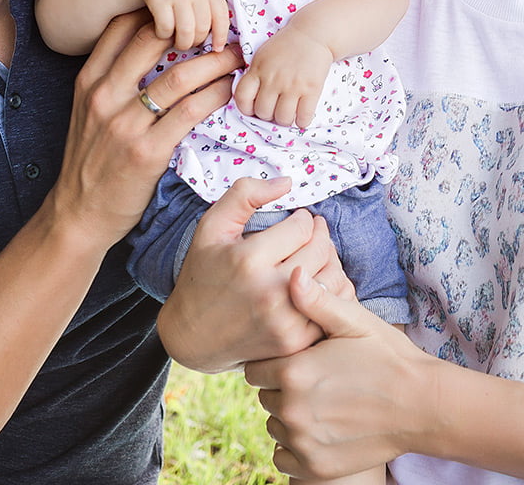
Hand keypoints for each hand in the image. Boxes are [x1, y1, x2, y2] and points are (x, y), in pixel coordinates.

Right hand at [50, 10, 240, 245]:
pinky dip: (215, 95)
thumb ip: (110, 83)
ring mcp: (125, 124)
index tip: (186, 7)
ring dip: (215, 62)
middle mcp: (104, 96)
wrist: (78, 214)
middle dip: (193, 29)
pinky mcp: (147, 151)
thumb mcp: (86, 114)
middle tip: (222, 26)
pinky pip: (190, 112)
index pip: (121, 28)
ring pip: (179, 76)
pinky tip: (230, 89)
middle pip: (154, 42)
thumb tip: (148, 52)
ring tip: (237, 56)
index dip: (156, 11)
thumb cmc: (90, 163)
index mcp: (88, 82)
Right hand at [138, 0, 230, 51]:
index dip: (221, 35)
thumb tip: (220, 33)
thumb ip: (210, 1)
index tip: (217, 48)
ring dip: (182, 43)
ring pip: (186, 31)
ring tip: (179, 42)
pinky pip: (166, 27)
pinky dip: (164, 35)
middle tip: (190, 42)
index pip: (221, 15)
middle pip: (203, 27)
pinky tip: (163, 32)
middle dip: (197, 41)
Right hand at [159, 177, 355, 372]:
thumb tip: (287, 181)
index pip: (302, 227)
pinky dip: (329, 291)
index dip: (303, 219)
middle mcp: (270, 292)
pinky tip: (316, 281)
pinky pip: (329, 307)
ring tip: (316, 254)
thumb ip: (245, 195)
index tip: (298, 220)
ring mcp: (284, 321)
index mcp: (248, 261)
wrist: (192, 336)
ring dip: (329, 261)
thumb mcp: (212, 227)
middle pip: (319, 251)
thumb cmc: (202, 275)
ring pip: (331, 278)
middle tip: (313, 233)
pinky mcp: (294, 342)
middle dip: (319, 236)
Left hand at [235, 26, 332, 127]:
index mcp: (258, 69)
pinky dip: (302, 121)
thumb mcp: (262, 56)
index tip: (254, 108)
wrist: (312, 34)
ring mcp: (293, 85)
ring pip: (282, 118)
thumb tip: (250, 99)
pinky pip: (303, 117)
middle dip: (268, 115)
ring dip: (285, 119)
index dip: (246, 108)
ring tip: (288, 113)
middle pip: (263, 112)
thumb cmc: (286, 45)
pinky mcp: (311, 89)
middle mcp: (273, 79)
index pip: (242, 98)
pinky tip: (302, 116)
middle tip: (275, 109)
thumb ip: (255, 75)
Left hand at [245, 269, 429, 480]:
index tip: (299, 359)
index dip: (275, 362)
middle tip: (316, 380)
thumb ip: (316, 301)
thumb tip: (292, 275)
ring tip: (323, 404)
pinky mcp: (315, 467)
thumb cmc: (388, 357)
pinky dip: (296, 447)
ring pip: (275, 425)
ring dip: (290, 416)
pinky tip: (322, 429)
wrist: (423, 405)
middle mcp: (291, 410)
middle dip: (283, 387)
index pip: (254, 369)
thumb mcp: (354, 321)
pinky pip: (283, 457)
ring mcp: (302, 442)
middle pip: (264, 397)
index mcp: (293, 371)